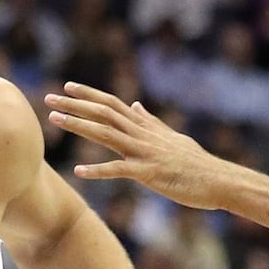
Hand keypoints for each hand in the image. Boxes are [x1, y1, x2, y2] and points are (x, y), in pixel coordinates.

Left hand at [45, 82, 231, 208]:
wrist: (220, 181)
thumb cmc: (195, 163)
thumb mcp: (170, 137)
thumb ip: (150, 122)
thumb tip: (136, 104)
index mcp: (144, 127)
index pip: (112, 104)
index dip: (89, 95)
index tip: (67, 87)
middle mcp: (141, 135)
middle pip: (103, 114)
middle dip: (74, 105)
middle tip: (48, 98)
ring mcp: (144, 153)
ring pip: (106, 135)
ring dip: (79, 126)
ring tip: (55, 119)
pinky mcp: (149, 173)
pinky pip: (120, 171)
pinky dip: (99, 171)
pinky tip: (79, 171)